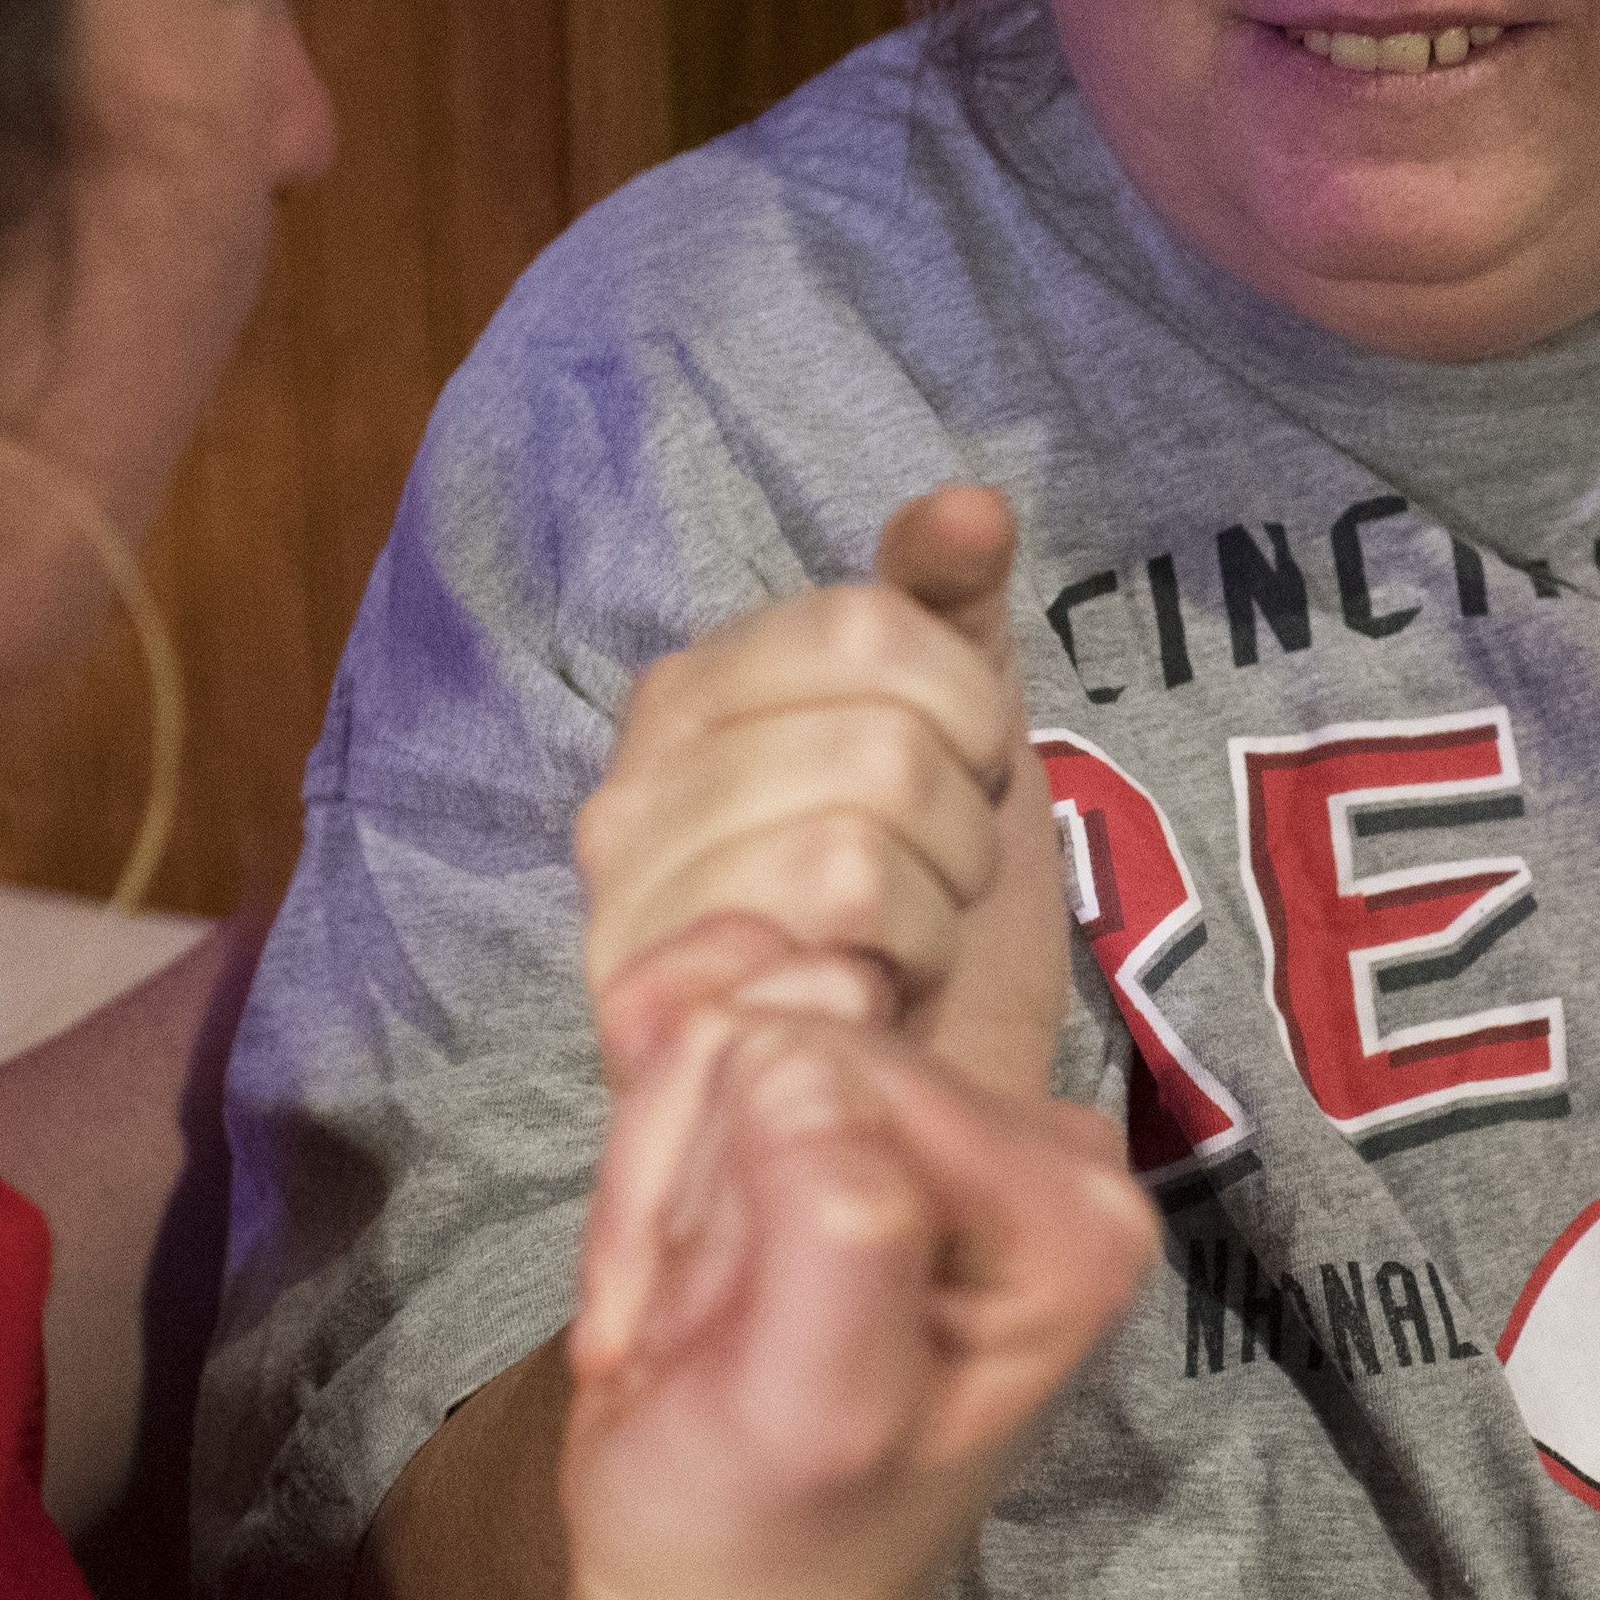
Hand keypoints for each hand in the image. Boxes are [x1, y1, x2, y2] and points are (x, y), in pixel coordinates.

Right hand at [555, 916, 1154, 1599]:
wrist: (729, 1598)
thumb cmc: (765, 1530)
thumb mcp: (809, 1407)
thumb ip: (832, 1222)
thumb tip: (801, 1055)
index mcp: (1071, 1207)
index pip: (842, 1067)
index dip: (737, 1189)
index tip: (725, 1336)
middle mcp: (1043, 1142)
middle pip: (790, 1037)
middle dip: (702, 1184)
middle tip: (701, 1335)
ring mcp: (956, 1119)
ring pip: (732, 1036)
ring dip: (672, 1185)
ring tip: (699, 1318)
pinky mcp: (872, 1111)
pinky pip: (712, 1052)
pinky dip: (662, 1169)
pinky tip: (689, 1275)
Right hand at [574, 486, 1073, 1098]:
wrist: (913, 1093)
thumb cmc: (924, 903)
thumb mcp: (958, 731)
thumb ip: (949, 605)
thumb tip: (969, 505)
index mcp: (692, 694)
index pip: (865, 625)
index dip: (967, 705)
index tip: (962, 771)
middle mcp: (630, 794)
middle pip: (880, 746)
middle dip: (960, 827)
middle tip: (930, 881)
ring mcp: (630, 914)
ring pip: (857, 851)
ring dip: (933, 915)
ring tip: (900, 945)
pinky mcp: (657, 1024)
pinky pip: (829, 950)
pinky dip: (893, 978)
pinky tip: (864, 1001)